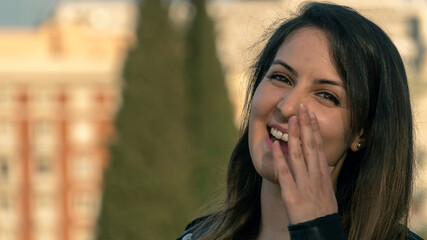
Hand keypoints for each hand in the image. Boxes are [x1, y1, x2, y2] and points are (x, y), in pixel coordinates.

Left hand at [272, 103, 337, 223]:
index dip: (314, 129)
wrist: (319, 231)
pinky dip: (279, 159)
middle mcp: (315, 175)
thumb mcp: (329, 191)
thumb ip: (327, 175)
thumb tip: (329, 162)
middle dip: (306, 126)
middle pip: (310, 146)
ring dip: (294, 136)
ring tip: (291, 120)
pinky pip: (284, 173)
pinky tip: (275, 146)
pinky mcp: (291, 193)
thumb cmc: (323, 211)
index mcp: (323, 174)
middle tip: (302, 108)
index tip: (311, 115)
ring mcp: (303, 184)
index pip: (319, 146)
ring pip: (298, 155)